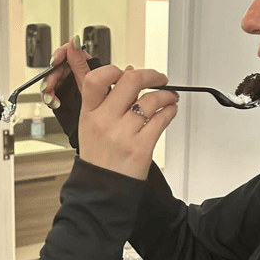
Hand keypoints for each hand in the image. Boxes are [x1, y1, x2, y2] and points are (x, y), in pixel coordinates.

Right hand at [40, 35, 91, 108]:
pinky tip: (53, 102)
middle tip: (48, 87)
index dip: (60, 54)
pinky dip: (49, 96)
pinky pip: (50, 90)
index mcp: (84, 65)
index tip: (54, 62)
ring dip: (48, 89)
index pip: (69, 52)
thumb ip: (79, 62)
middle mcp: (75, 73)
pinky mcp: (61, 92)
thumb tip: (75, 41)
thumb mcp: (86, 82)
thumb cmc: (98, 106)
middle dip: (50, 78)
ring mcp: (68, 83)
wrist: (93, 125)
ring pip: (51, 79)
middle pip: (56, 68)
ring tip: (51, 99)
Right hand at [78, 65, 178, 179]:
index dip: (113, 69)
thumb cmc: (98, 158)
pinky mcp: (141, 147)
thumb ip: (107, 99)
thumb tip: (127, 73)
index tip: (127, 71)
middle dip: (151, 75)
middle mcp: (105, 121)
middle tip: (159, 78)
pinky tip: (170, 110)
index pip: (96, 79)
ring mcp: (123, 134)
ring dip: (167, 95)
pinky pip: (161, 119)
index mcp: (90, 113)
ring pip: (152, 100)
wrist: (102, 190)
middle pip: (131, 81)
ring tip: (169, 98)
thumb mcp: (91, 126)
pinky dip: (170, 111)